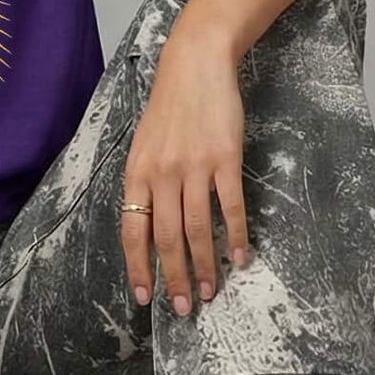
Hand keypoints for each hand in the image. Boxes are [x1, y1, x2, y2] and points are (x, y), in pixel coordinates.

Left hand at [121, 28, 248, 315]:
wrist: (195, 66)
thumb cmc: (168, 109)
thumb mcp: (144, 146)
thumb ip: (145, 185)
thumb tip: (147, 229)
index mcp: (136, 174)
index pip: (133, 230)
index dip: (138, 266)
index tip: (145, 296)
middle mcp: (161, 174)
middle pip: (166, 237)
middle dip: (173, 277)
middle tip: (183, 307)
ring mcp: (194, 167)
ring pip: (198, 228)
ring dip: (204, 265)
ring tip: (211, 291)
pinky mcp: (225, 158)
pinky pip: (231, 206)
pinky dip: (236, 235)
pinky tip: (240, 257)